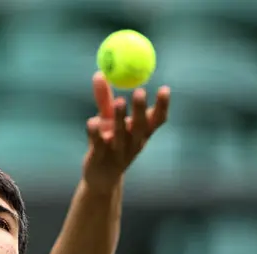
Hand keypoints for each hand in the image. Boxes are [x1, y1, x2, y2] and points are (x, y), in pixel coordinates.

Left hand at [82, 72, 169, 190]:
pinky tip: (92, 122)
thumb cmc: (108, 144)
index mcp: (141, 133)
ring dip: (120, 118)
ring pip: (120, 135)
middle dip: (141, 110)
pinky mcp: (100, 159)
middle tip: (140, 92)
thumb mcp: (107, 119)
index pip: (157, 120)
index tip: (164, 89)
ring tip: (119, 101)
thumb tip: (99, 73)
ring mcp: (117, 153)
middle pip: (141, 126)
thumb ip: (104, 98)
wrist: (100, 178)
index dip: (163, 106)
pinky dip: (95, 133)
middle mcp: (133, 143)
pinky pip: (98, 145)